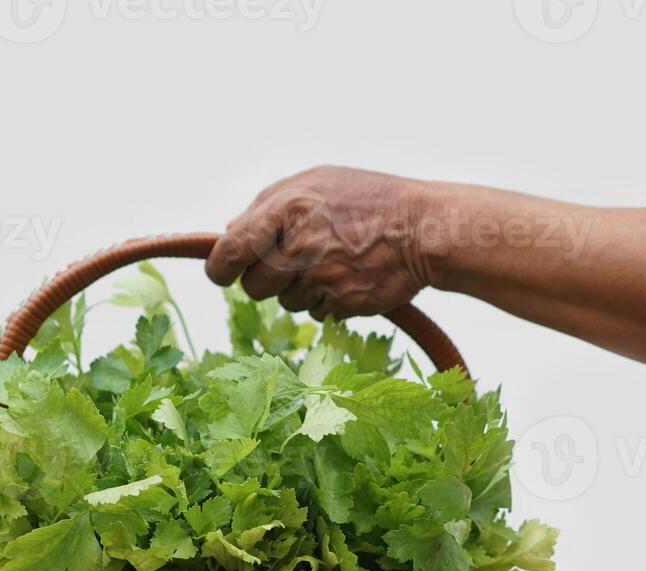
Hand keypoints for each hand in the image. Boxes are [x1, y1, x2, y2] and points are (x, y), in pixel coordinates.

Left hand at [205, 166, 431, 320]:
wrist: (424, 228)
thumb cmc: (369, 200)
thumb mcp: (316, 182)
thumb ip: (269, 205)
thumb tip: (231, 234)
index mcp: (286, 207)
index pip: (231, 250)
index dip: (221, 267)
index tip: (222, 273)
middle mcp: (300, 245)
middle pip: (254, 286)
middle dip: (266, 280)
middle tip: (291, 263)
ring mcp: (321, 278)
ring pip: (285, 302)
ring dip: (301, 289)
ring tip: (331, 262)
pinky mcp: (342, 304)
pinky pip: (316, 313)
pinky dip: (327, 300)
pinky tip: (348, 277)